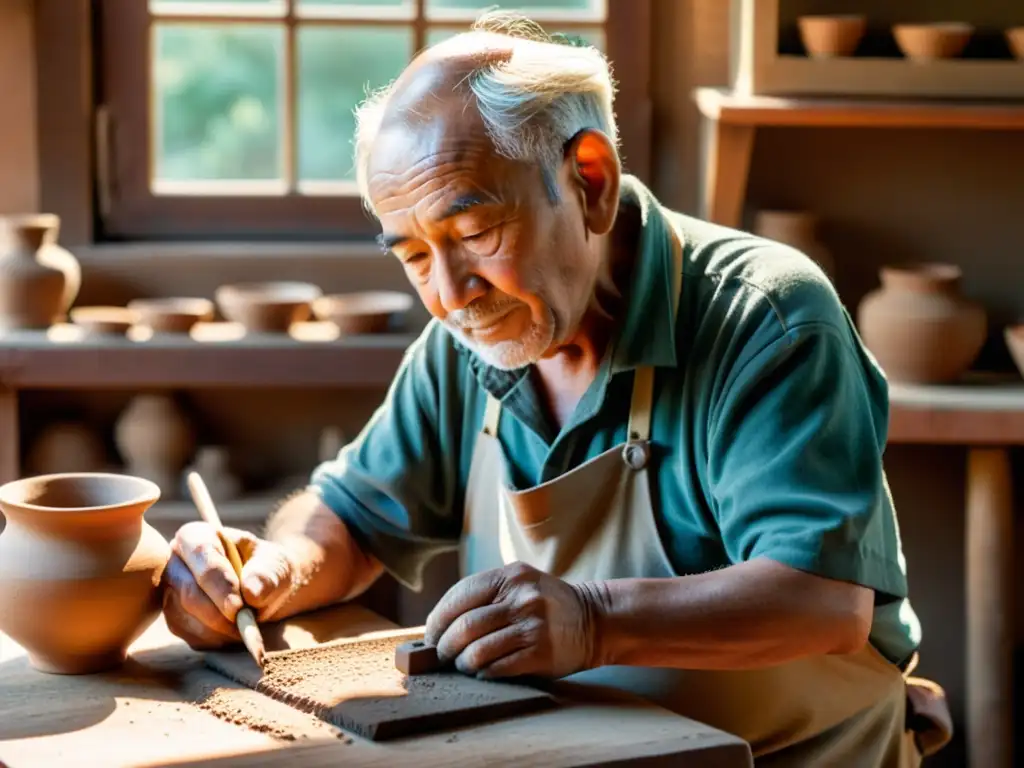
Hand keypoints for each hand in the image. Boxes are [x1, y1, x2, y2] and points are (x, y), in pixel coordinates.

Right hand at [162, 522, 294, 649]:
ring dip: (221, 630)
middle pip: (189, 592)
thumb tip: (251, 592)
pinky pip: (190, 637)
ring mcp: (171, 593)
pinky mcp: (176, 619)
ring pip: (187, 619)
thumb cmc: (268, 569)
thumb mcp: (276, 565)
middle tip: (246, 623)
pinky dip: (217, 640)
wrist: (266, 589)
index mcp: (196, 536)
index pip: (201, 555)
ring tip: (247, 624)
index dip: (219, 583)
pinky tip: (235, 631)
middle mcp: (176, 562)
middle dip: (220, 613)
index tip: (238, 607)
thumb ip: (266, 575)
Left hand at [424, 561, 597, 679]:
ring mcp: (533, 625)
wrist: (594, 620)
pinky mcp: (541, 652)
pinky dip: (484, 673)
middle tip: (442, 656)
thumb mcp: (520, 585)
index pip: (460, 595)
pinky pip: (499, 667)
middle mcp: (522, 598)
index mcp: (510, 576)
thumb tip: (439, 625)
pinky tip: (484, 672)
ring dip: (463, 663)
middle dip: (446, 645)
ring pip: (479, 650)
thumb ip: (486, 597)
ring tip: (464, 666)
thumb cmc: (546, 605)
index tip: (432, 635)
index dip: (438, 619)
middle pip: (465, 626)